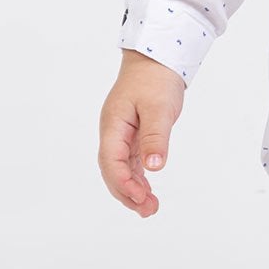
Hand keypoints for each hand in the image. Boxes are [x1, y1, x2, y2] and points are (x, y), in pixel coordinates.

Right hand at [98, 51, 186, 215]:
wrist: (157, 58)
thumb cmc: (155, 78)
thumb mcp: (158, 107)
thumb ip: (155, 137)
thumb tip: (154, 167)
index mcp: (113, 125)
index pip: (111, 161)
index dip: (123, 182)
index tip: (139, 197)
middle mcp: (113, 132)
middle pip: (113, 170)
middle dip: (127, 193)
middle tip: (148, 210)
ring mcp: (122, 135)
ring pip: (121, 169)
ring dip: (133, 190)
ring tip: (150, 208)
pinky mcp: (134, 135)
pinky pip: (131, 163)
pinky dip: (138, 178)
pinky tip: (147, 192)